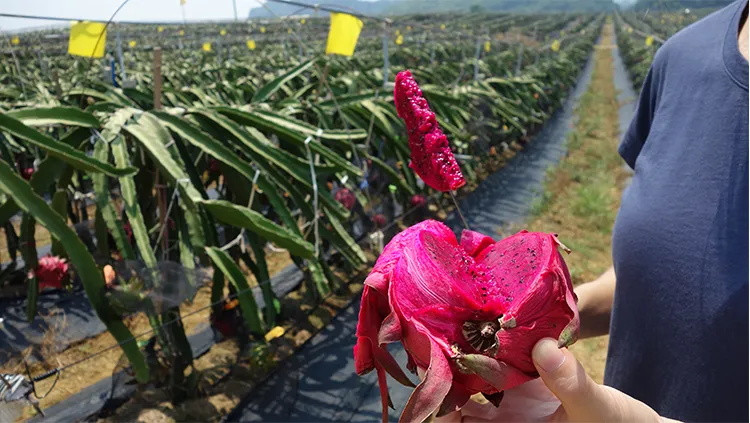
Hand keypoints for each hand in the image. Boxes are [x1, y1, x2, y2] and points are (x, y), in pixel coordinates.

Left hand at [436, 338, 679, 421]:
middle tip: (430, 336)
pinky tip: (483, 325)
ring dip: (462, 360)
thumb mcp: (599, 410)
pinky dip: (490, 351)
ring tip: (447, 324)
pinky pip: (498, 370)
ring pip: (474, 385)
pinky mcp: (524, 390)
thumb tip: (544, 347)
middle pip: (459, 405)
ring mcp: (512, 409)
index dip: (440, 405)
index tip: (431, 368)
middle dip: (444, 375)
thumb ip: (572, 383)